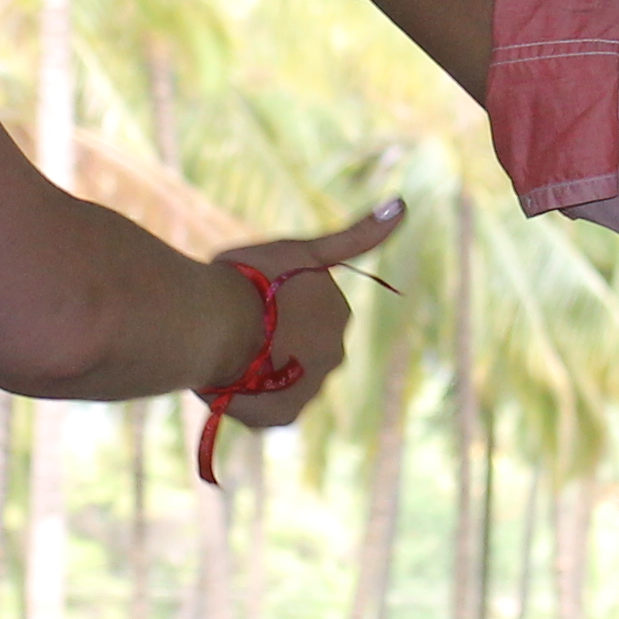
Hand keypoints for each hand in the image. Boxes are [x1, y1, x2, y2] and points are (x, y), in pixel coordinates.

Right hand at [206, 207, 404, 426]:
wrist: (216, 324)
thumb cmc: (251, 278)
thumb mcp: (303, 247)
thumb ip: (356, 235)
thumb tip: (403, 204)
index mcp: (337, 314)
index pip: (308, 312)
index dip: (276, 305)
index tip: (252, 297)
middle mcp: (334, 354)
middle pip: (300, 347)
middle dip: (275, 340)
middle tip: (239, 325)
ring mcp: (310, 388)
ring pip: (283, 378)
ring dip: (262, 370)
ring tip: (229, 354)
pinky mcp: (284, 415)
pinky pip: (266, 406)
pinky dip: (251, 397)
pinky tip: (230, 380)